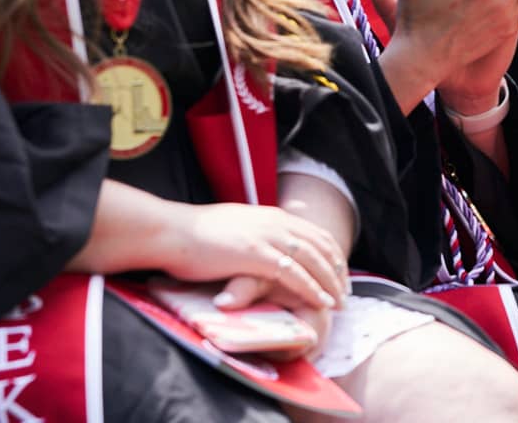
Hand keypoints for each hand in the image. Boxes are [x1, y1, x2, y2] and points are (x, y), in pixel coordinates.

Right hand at [160, 202, 347, 314]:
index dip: (331, 253)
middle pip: (320, 245)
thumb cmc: (194, 235)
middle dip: (338, 270)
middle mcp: (274, 222)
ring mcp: (266, 237)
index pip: (314, 233)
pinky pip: (293, 274)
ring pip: (313, 259)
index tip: (339, 273)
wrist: (171, 231)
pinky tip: (321, 302)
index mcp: (270, 215)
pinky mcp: (255, 255)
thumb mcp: (234, 227)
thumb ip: (253, 234)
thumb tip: (261, 244)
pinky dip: (312, 289)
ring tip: (340, 303)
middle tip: (346, 292)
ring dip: (330, 282)